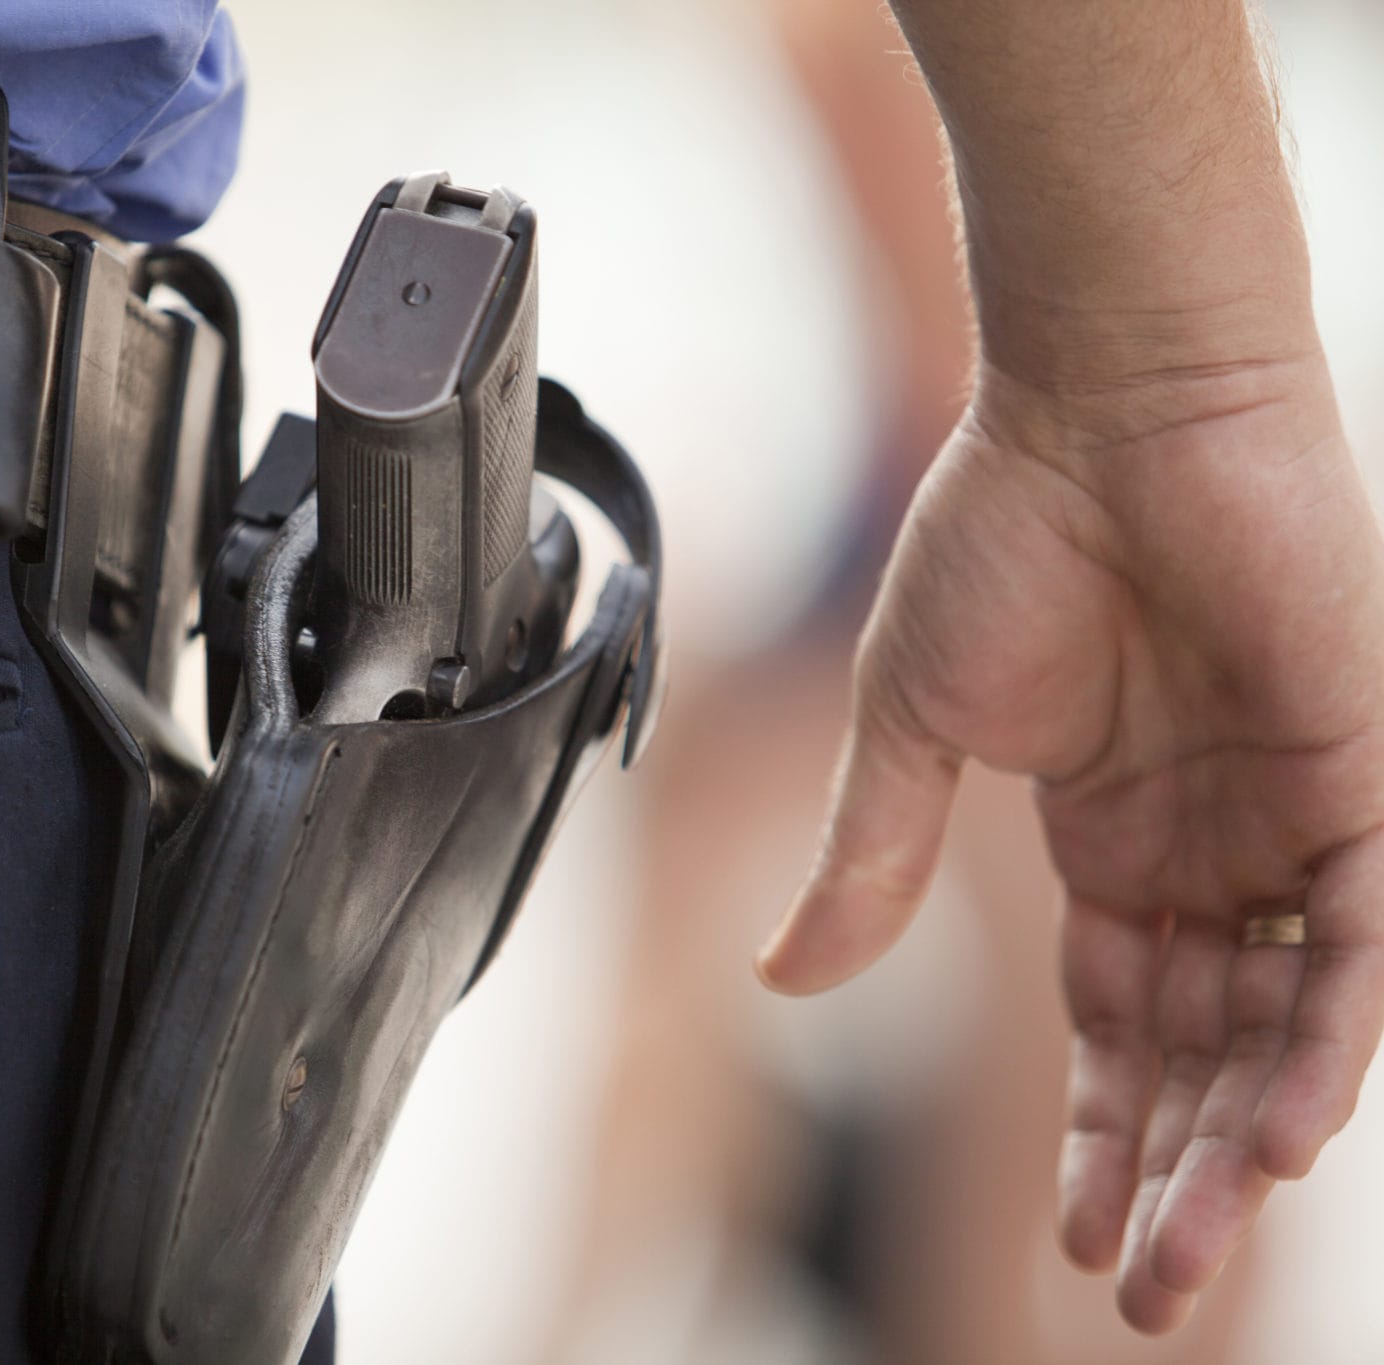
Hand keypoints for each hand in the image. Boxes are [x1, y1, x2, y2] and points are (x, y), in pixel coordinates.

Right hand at [757, 355, 1383, 1331]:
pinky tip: (1283, 1136)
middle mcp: (1218, 851)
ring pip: (1296, 1024)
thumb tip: (783, 980)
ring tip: (1192, 1260)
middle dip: (1179, 1178)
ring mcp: (1296, 821)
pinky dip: (1333, 1039)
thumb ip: (868, 862)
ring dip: (1249, 1145)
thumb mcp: (915, 730)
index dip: (1106, 1137)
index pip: (1127, 1029)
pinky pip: (1368, 943)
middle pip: (1213, 1054)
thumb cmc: (1002, 533)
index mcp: (1116, 844)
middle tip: (1146, 1297)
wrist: (1102, 399)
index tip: (1082, 1241)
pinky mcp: (1366, 774)